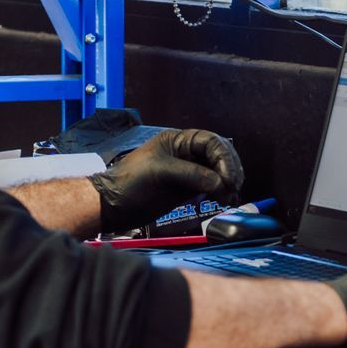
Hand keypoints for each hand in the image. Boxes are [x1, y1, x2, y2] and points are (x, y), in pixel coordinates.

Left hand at [92, 129, 243, 230]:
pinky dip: (220, 193)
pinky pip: (210, 187)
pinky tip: (224, 201)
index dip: (224, 158)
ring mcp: (187, 172)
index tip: (229, 178)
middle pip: (218, 157)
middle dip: (229, 171)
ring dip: (227, 184)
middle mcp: (186, 154)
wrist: (113, 206)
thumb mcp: (162, 173)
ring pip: (217, 173)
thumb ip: (193, 175)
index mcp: (178, 141)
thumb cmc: (132, 182)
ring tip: (230, 198)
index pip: (211, 142)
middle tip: (234, 189)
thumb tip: (220, 183)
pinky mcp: (186, 190)